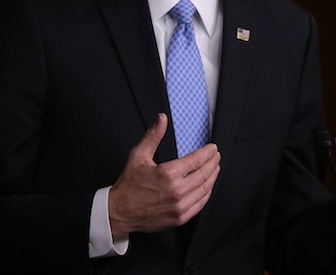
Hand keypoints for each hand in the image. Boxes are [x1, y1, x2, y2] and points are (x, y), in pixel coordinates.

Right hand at [108, 113, 220, 239]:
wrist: (119, 212)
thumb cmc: (128, 184)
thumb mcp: (138, 156)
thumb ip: (153, 136)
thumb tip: (162, 118)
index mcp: (167, 173)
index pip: (197, 160)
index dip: (208, 152)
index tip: (213, 148)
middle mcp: (176, 191)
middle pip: (204, 174)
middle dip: (214, 163)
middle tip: (216, 156)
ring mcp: (179, 206)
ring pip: (205, 189)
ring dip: (213, 177)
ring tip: (215, 168)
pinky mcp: (179, 218)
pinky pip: (200, 204)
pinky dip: (207, 193)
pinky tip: (208, 186)